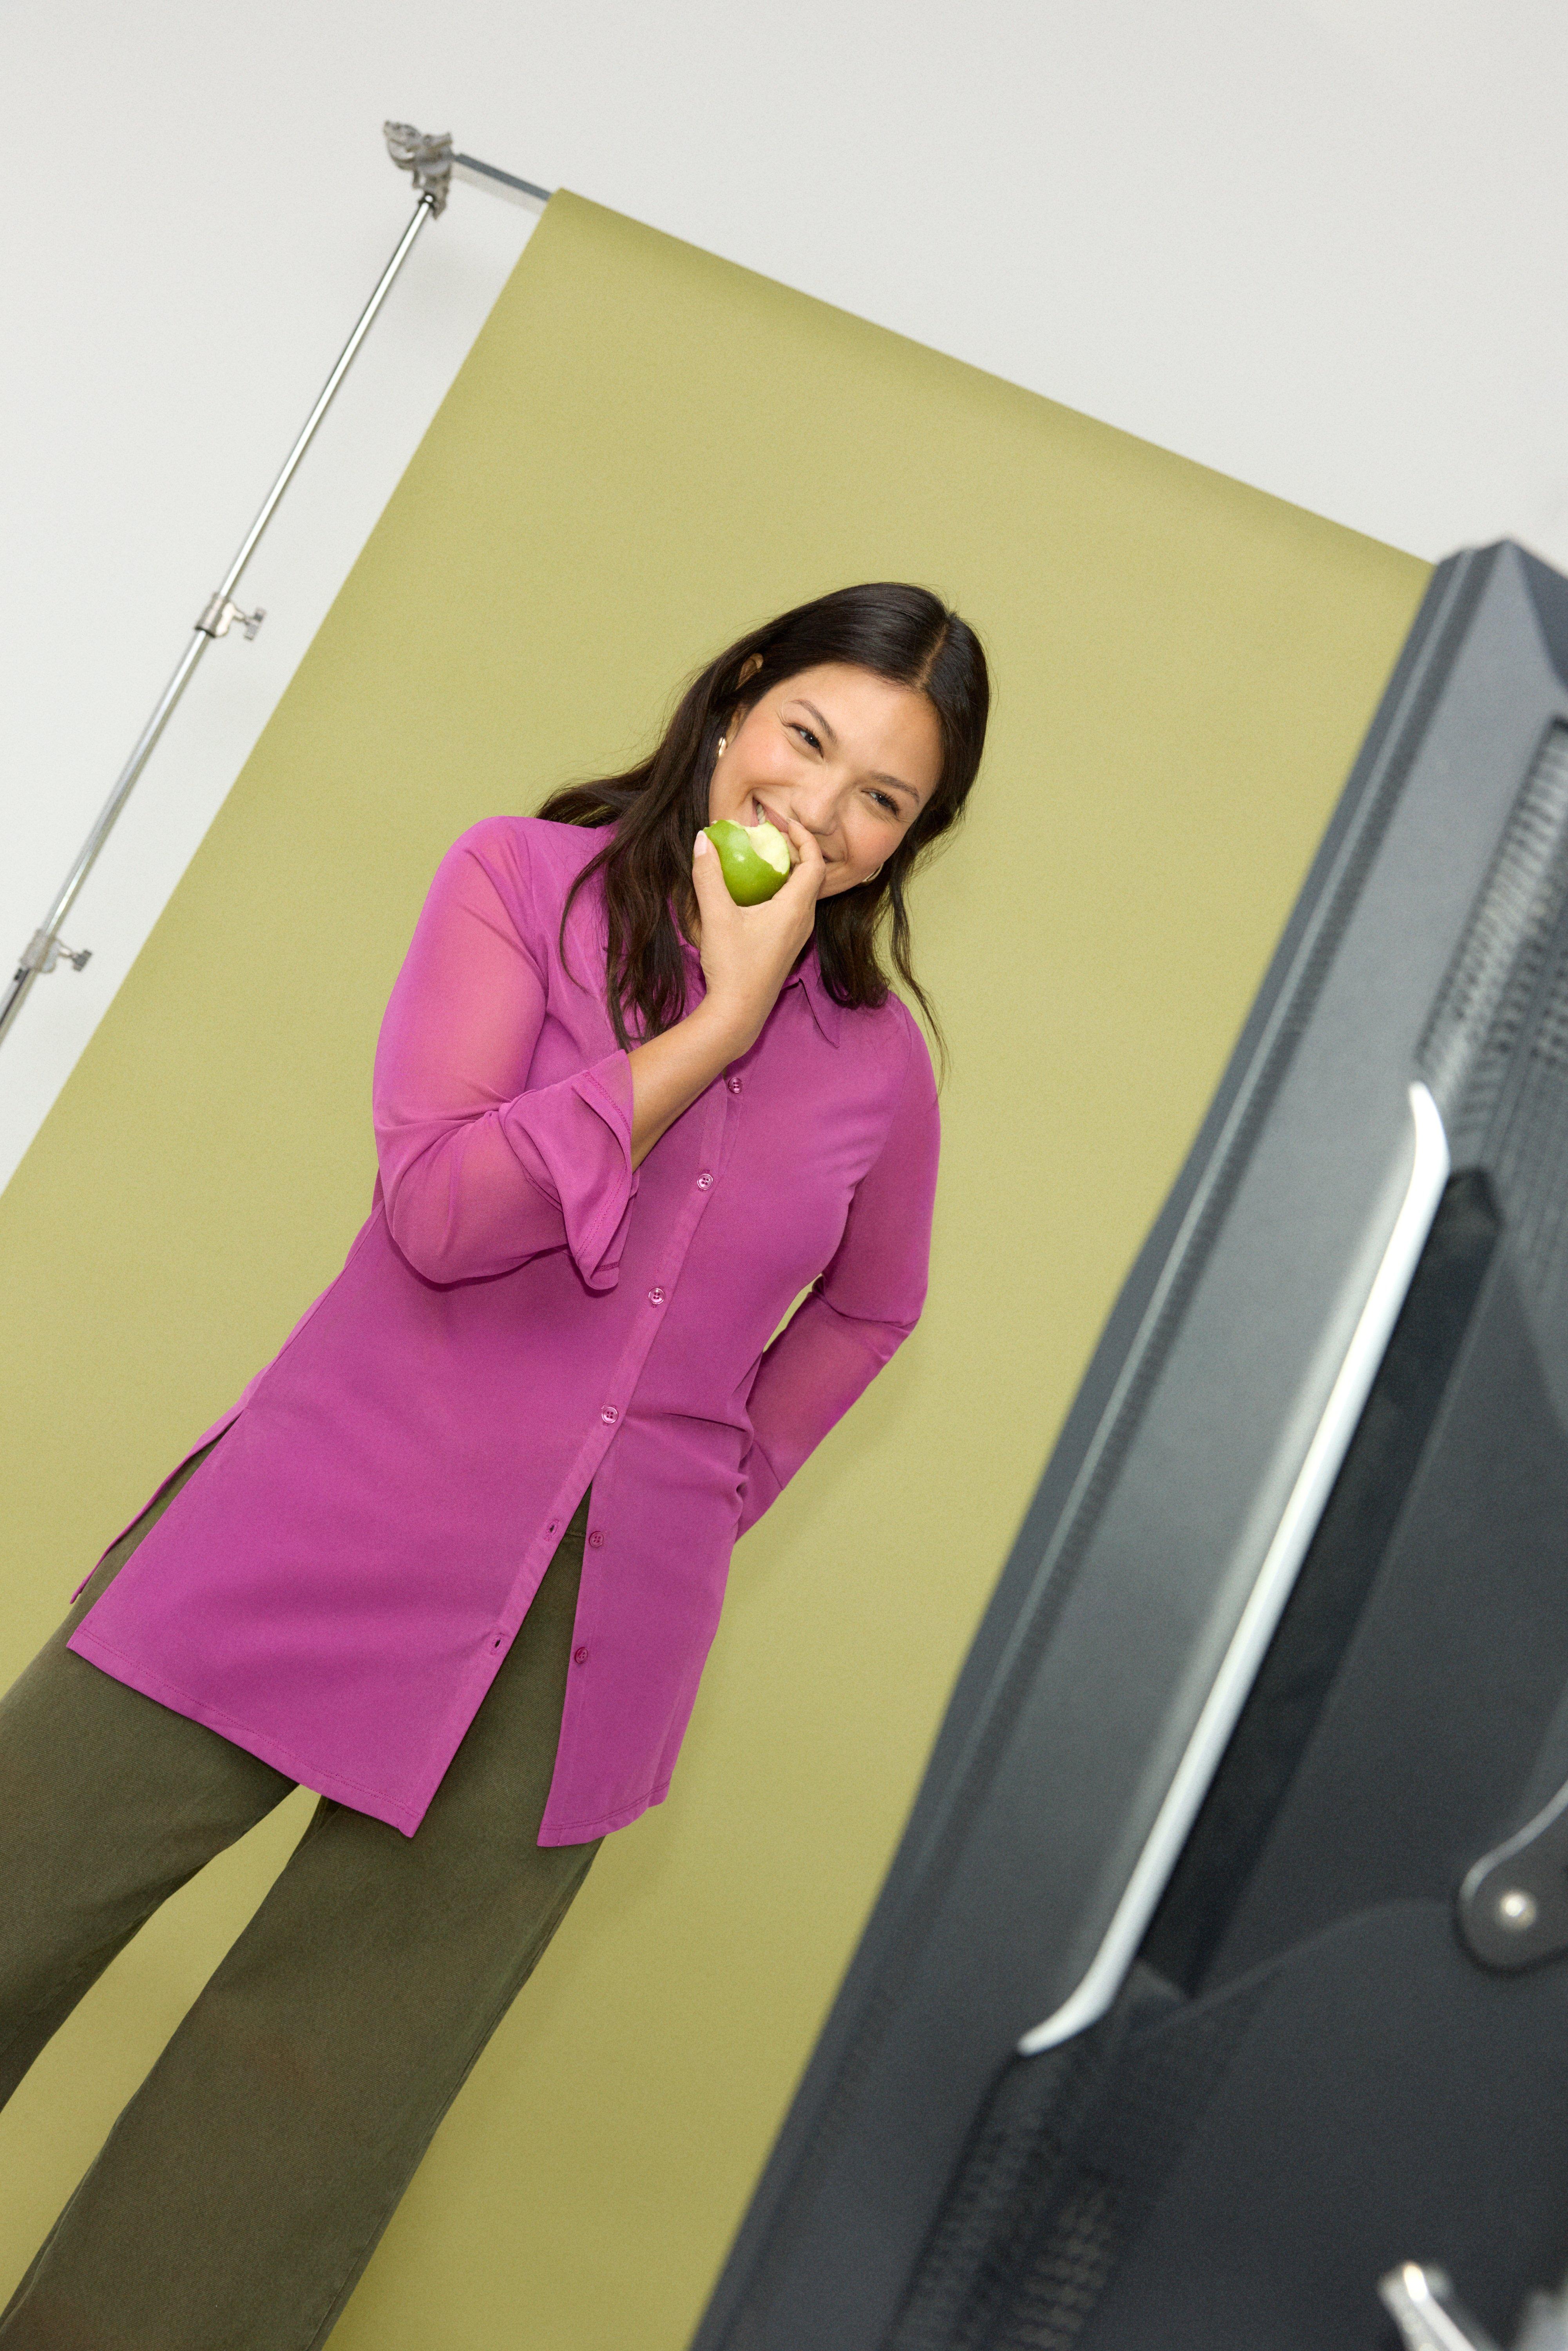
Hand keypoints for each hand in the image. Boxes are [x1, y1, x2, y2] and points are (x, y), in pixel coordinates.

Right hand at [691, 817, 826, 1050]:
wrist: (738, 1013)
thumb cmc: (731, 966)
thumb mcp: (715, 916)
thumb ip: (708, 875)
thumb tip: (702, 839)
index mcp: (794, 909)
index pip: (814, 863)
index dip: (805, 837)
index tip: (786, 821)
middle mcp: (803, 921)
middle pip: (812, 875)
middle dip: (796, 849)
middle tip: (771, 834)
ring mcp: (797, 936)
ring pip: (803, 893)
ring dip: (789, 870)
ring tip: (764, 855)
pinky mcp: (787, 946)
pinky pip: (794, 907)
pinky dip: (782, 889)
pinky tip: (757, 889)